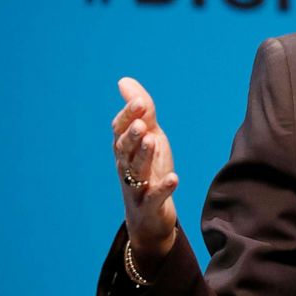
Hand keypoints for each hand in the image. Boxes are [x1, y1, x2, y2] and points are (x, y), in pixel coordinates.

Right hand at [111, 77, 178, 269]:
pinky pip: (154, 196)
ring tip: (154, 141)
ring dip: (144, 155)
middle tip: (143, 123)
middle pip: (125, 148)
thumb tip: (123, 81)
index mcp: (125, 148)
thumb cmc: (149, 169)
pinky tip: (174, 179)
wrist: (149, 215)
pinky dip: (162, 188)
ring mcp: (136, 186)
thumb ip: (142, 112)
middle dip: (133, 135)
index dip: (129, 115)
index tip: (141, 101)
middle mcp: (126, 166)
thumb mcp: (150, 137)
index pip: (121, 129)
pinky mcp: (149, 205)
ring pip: (136, 169)